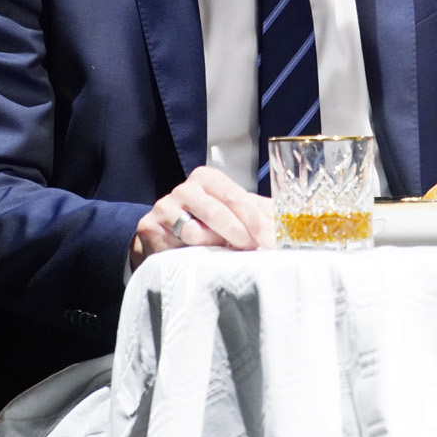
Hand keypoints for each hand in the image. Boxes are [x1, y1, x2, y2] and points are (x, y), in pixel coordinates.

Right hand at [130, 165, 273, 266]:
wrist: (166, 232)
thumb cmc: (207, 220)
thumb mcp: (233, 210)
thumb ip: (258, 212)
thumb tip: (286, 222)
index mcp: (207, 178)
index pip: (236, 197)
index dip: (255, 220)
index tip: (270, 239)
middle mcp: (184, 189)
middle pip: (216, 212)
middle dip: (239, 234)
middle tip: (254, 249)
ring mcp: (164, 207)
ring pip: (194, 232)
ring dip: (214, 247)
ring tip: (224, 254)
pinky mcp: (150, 228)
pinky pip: (174, 246)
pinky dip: (190, 255)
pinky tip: (198, 258)